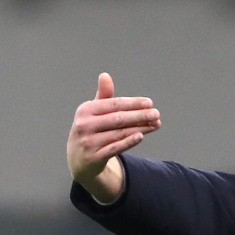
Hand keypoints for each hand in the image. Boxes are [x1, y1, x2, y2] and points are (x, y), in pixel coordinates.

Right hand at [67, 72, 161, 202]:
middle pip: (118, 118)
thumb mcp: (93, 113)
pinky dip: (129, 142)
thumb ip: (103, 96)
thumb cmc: (90, 130)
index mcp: (85, 110)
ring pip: (119, 133)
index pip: (113, 105)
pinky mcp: (94, 157)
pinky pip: (115, 148)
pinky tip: (141, 136)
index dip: (133, 103)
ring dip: (140, 128)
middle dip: (140, 115)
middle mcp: (84, 125)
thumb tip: (105, 75)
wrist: (78, 159)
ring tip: (155, 124)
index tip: (149, 103)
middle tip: (156, 114)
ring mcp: (88, 142)